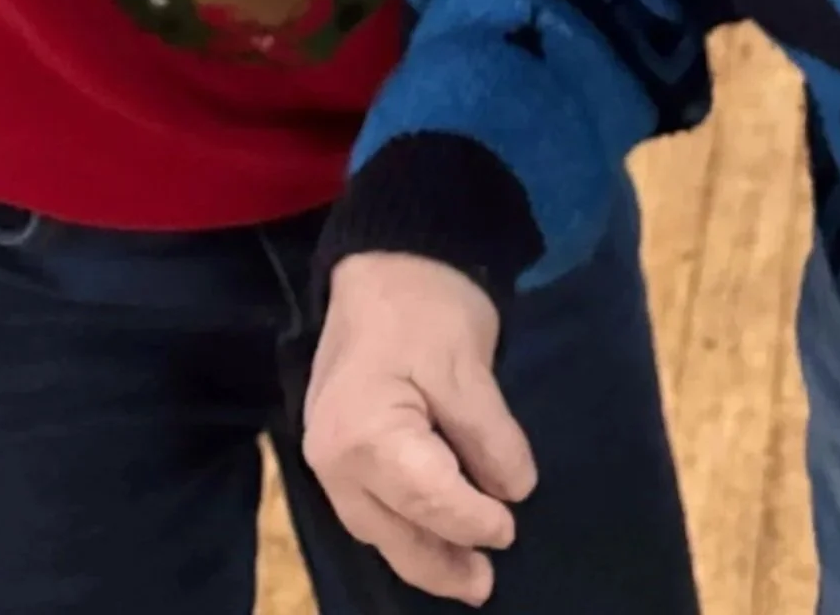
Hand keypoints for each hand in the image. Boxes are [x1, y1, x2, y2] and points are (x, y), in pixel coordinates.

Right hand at [303, 253, 537, 605]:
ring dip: (419, 552)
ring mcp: (325, 453)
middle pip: (391, 526)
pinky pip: (365, 505)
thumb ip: (490, 437)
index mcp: (365, 432)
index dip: (471, 521)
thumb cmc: (427, 304)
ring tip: (463, 576)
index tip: (511, 529)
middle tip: (485, 586)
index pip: (426, 498)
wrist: (386, 258)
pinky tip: (426, 537)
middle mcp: (332, 455)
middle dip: (440, 560)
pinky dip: (398, 526)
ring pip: (374, 525)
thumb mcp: (469, 367)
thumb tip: (514, 491)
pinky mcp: (332, 445)